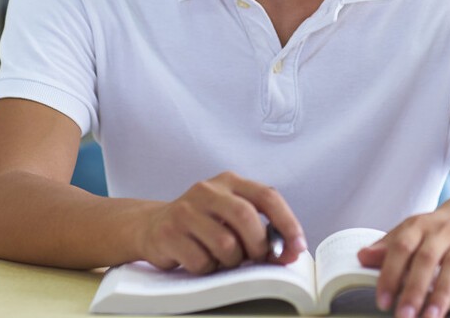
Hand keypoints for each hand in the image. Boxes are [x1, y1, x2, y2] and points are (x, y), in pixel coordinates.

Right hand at [138, 171, 304, 274]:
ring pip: (226, 244)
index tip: (297, 246)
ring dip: (230, 261)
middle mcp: (208, 190)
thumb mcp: (230, 214)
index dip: (287, 222)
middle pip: (246, 218)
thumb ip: (258, 225)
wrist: (152, 226)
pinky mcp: (169, 233)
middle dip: (259, 245)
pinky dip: (208, 269)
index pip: (267, 196)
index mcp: (230, 181)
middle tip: (258, 258)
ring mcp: (186, 210)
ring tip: (221, 258)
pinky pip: (202, 261)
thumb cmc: (203, 224)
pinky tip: (200, 260)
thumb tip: (288, 251)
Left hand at [357, 192, 449, 317]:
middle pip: (427, 259)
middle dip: (414, 289)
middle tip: (403, 316)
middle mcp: (444, 231)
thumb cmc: (442, 226)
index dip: (390, 273)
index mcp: (421, 225)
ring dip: (442, 295)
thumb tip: (361, 257)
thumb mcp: (415, 229)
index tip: (382, 301)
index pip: (402, 247)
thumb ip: (389, 245)